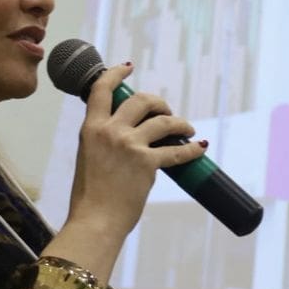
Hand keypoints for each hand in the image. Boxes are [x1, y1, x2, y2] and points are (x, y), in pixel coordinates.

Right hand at [66, 63, 203, 237]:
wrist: (95, 221)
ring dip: (180, 122)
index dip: (116, 74)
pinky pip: (177, 150)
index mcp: (91, 129)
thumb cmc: (90, 197)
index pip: (101, 90)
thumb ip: (102, 142)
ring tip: (187, 129)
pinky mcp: (147, 163)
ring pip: (164, 121)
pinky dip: (192, 148)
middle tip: (166, 112)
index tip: (128, 66)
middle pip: (141, 100)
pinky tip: (200, 147)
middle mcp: (110, 131)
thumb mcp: (88, 158)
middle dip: (158, 102)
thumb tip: (124, 138)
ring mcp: (129, 145)